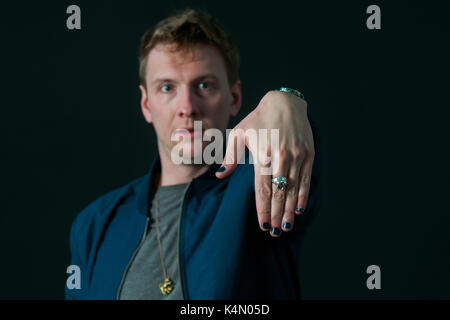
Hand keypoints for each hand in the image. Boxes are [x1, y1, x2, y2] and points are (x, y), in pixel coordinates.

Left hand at [215, 90, 314, 236]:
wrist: (285, 102)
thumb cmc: (259, 119)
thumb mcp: (240, 134)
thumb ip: (230, 156)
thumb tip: (220, 175)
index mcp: (263, 154)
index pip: (263, 188)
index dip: (263, 208)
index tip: (263, 225)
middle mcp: (281, 157)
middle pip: (279, 193)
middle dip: (276, 214)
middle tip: (275, 232)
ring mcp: (297, 156)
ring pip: (293, 189)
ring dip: (289, 209)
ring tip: (286, 226)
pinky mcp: (308, 154)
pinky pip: (306, 179)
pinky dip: (303, 195)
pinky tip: (299, 208)